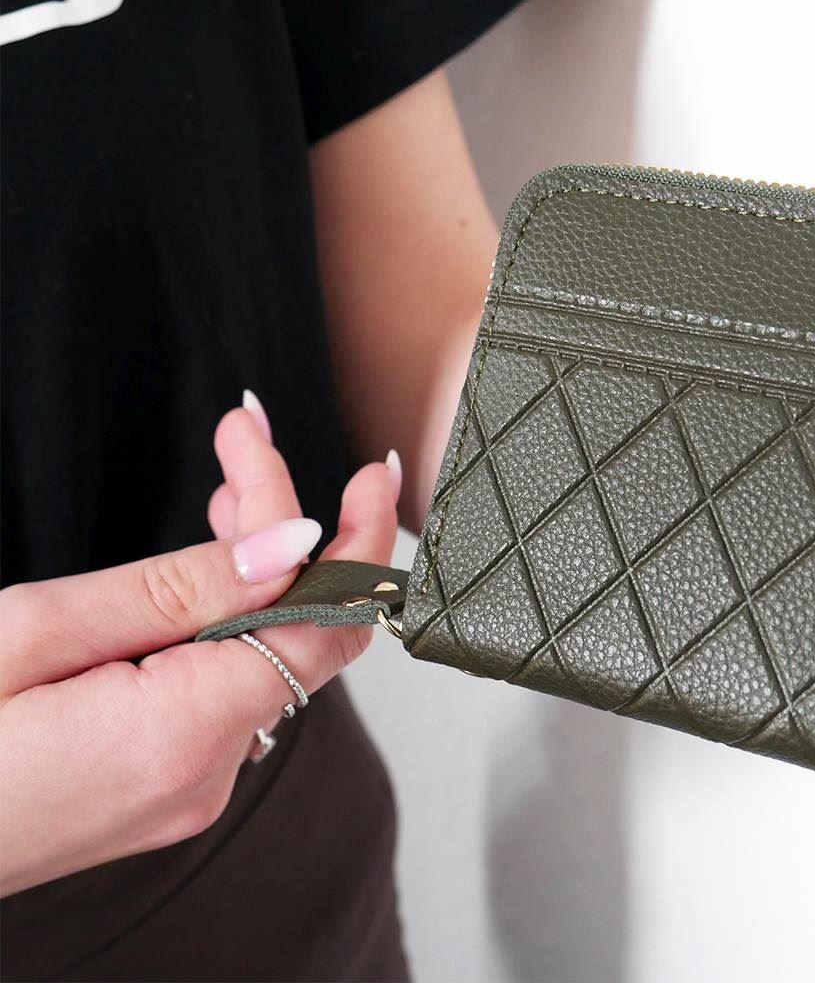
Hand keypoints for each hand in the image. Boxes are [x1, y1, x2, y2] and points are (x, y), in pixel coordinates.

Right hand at [0, 399, 399, 895]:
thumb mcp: (34, 634)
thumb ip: (177, 590)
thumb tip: (295, 543)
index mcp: (182, 734)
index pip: (327, 623)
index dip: (359, 540)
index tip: (367, 473)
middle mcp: (208, 771)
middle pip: (300, 628)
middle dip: (289, 526)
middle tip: (244, 440)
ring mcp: (191, 786)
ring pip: (267, 652)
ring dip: (259, 567)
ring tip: (226, 488)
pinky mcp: (168, 783)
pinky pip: (230, 685)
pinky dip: (231, 619)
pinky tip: (207, 569)